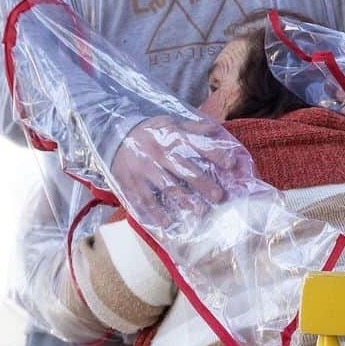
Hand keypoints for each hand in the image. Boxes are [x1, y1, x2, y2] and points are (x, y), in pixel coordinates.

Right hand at [110, 115, 245, 228]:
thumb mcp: (169, 123)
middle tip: (219, 196)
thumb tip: (215, 130)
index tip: (232, 164)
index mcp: (170, 139)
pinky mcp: (130, 181)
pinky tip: (167, 223)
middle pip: (184, 170)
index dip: (215, 154)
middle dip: (202, 183)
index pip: (197, 146)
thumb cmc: (148, 131)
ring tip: (199, 211)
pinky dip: (155, 212)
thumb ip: (193, 128)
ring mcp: (144, 169)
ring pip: (166, 186)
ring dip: (183, 200)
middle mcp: (159, 154)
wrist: (112, 132)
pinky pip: (144, 198)